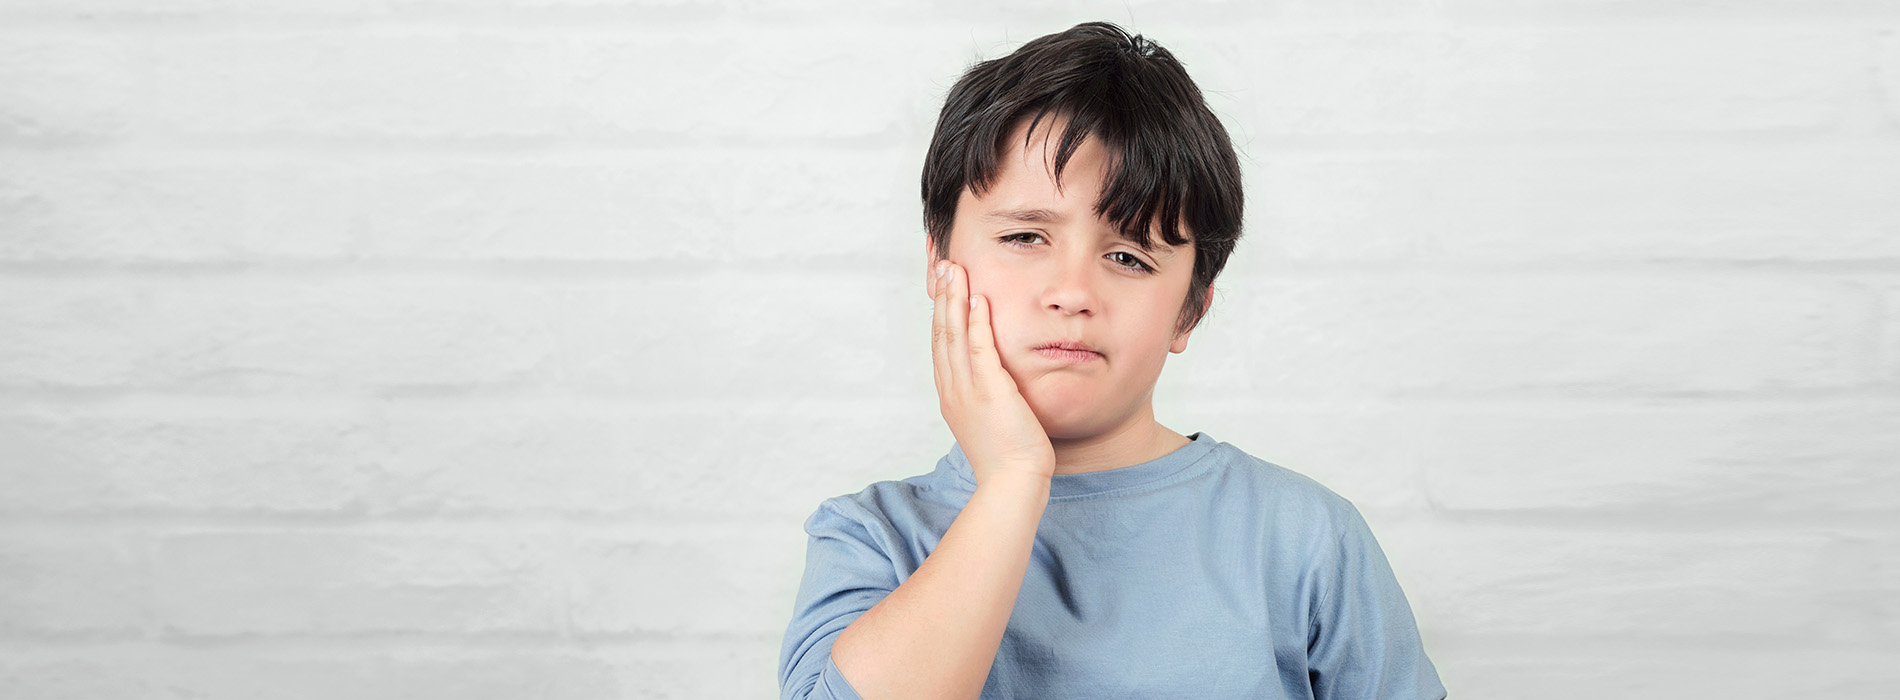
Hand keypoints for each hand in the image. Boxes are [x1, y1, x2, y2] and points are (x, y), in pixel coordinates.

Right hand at [930, 259, 1055, 486]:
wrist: (1012, 482)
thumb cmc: (1008, 457)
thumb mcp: (989, 420)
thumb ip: (985, 395)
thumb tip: (992, 381)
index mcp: (951, 395)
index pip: (940, 345)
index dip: (940, 314)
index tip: (942, 287)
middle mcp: (953, 389)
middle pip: (941, 333)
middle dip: (941, 297)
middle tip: (942, 266)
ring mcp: (968, 390)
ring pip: (954, 335)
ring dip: (954, 299)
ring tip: (954, 270)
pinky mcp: (990, 392)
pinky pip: (979, 350)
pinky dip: (976, 323)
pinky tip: (978, 300)